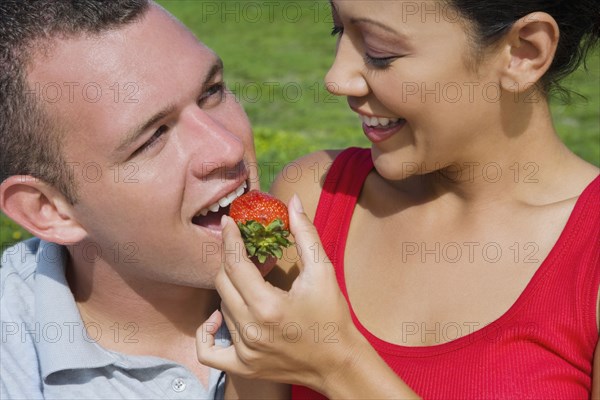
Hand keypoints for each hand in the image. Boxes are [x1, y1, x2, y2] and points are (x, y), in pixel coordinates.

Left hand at [196, 195, 363, 389]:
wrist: (338, 362)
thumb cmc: (333, 316)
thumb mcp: (323, 271)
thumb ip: (305, 234)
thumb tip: (292, 202)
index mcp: (268, 305)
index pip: (235, 264)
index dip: (230, 239)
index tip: (228, 223)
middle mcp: (251, 329)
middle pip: (222, 282)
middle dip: (230, 260)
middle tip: (244, 251)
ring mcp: (245, 351)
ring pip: (220, 306)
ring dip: (230, 288)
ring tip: (249, 281)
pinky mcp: (243, 366)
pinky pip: (208, 351)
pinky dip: (207, 332)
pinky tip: (219, 317)